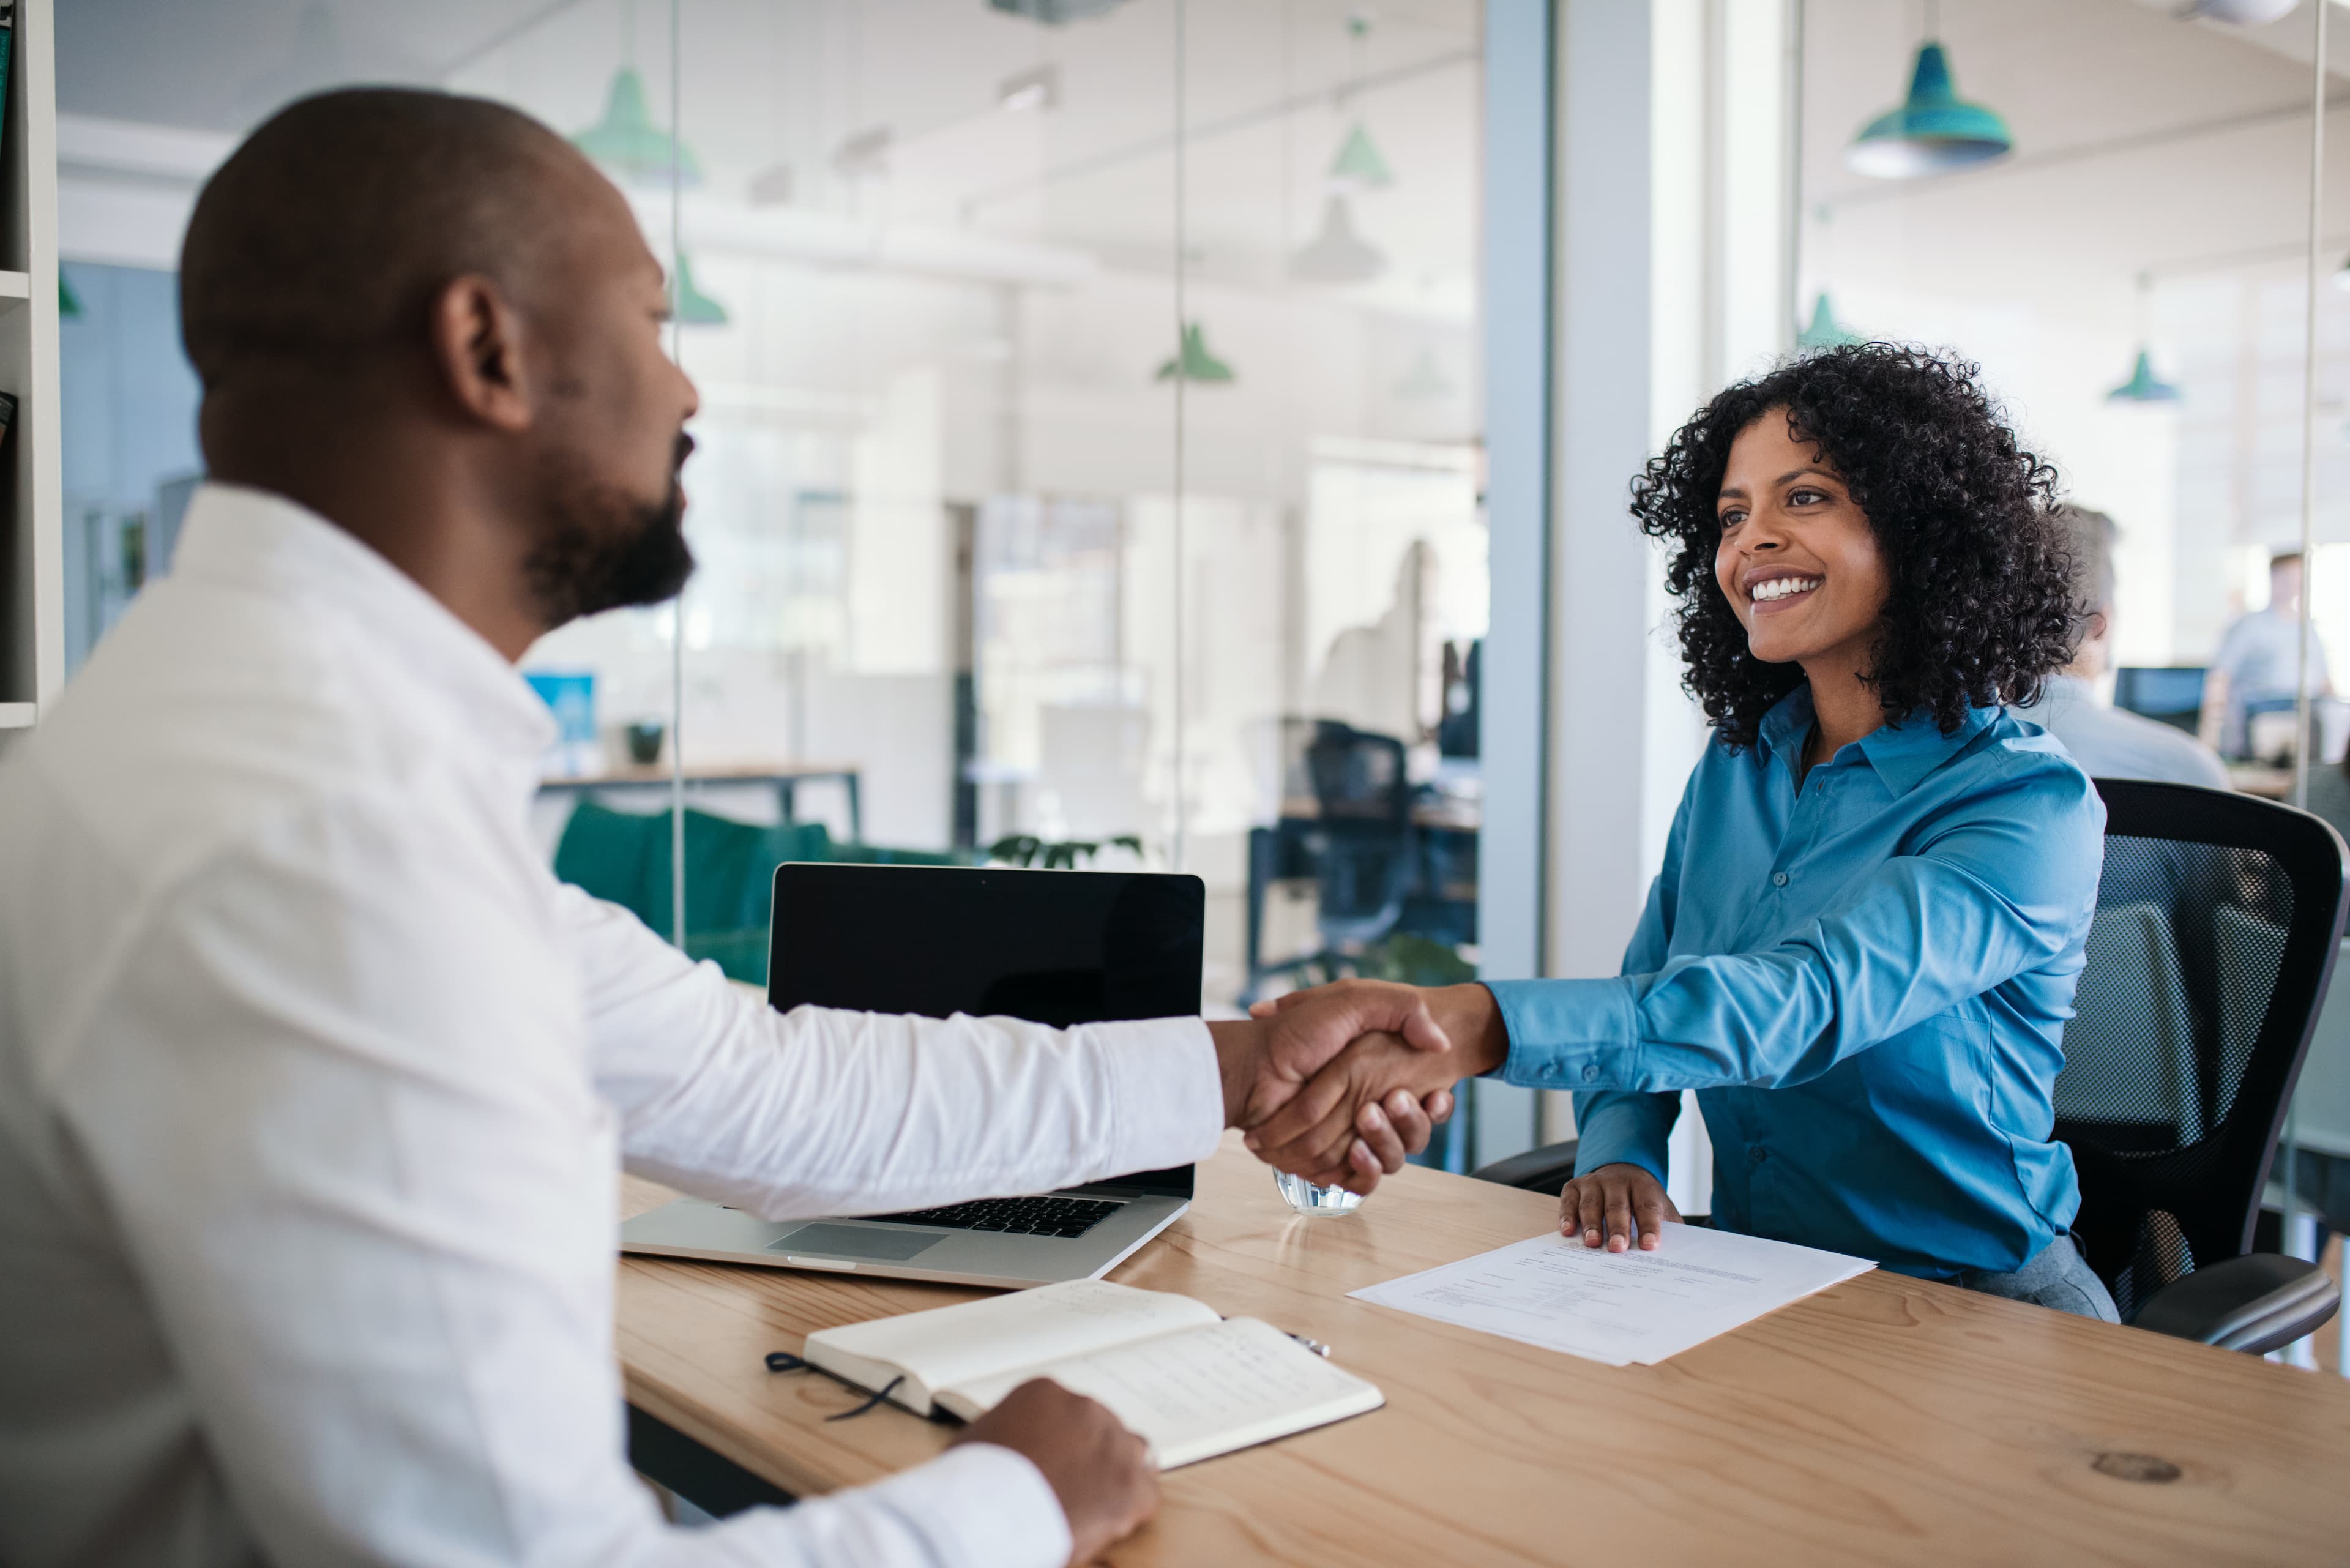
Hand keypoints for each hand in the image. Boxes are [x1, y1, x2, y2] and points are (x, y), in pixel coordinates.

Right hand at [951, 1378, 1154, 1565]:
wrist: (989, 1513)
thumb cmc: (972, 1483)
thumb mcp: (978, 1441)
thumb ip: (1005, 1433)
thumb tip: (1003, 1444)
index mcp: (1046, 1393)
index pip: (1066, 1411)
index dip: (1062, 1440)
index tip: (1053, 1459)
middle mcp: (1086, 1409)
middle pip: (1099, 1429)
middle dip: (1089, 1455)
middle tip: (1070, 1486)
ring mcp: (1114, 1444)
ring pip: (1130, 1452)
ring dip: (1115, 1474)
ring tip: (1093, 1502)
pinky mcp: (1131, 1485)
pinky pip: (1145, 1492)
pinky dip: (1130, 1507)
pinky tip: (1108, 1521)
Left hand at [1243, 981, 1509, 1180]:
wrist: (1254, 1062)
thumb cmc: (1299, 1030)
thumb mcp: (1353, 1000)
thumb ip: (1401, 1008)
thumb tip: (1439, 1041)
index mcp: (1380, 1079)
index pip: (1427, 1105)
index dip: (1437, 1105)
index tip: (1437, 1094)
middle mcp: (1370, 1110)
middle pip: (1412, 1135)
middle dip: (1413, 1121)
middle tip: (1399, 1099)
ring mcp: (1351, 1139)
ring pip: (1392, 1159)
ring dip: (1389, 1141)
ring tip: (1370, 1115)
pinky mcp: (1331, 1164)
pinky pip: (1361, 1182)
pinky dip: (1364, 1171)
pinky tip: (1357, 1150)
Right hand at [1559, 1162, 1679, 1251]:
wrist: (1622, 1173)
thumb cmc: (1642, 1200)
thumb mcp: (1661, 1208)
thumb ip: (1668, 1228)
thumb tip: (1676, 1256)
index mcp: (1643, 1185)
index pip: (1647, 1206)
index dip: (1649, 1226)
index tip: (1649, 1246)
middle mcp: (1617, 1180)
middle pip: (1617, 1205)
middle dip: (1618, 1228)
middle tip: (1618, 1248)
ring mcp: (1593, 1182)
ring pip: (1591, 1203)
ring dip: (1592, 1224)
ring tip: (1593, 1243)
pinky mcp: (1574, 1186)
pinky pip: (1568, 1200)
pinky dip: (1567, 1215)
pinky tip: (1568, 1231)